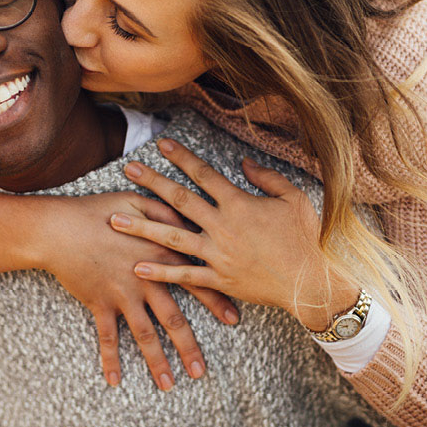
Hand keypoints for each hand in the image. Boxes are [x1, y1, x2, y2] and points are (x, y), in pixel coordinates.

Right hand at [0, 192, 240, 389]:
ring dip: (157, 361)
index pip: (195, 280)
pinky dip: (110, 358)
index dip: (216, 300)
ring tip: (169, 385)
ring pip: (144, 334)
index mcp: (159, 254)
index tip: (233, 319)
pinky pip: (106, 336)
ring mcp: (121, 294)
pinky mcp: (98, 302)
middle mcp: (145, 279)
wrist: (59, 227)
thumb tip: (190, 221)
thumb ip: (167, 213)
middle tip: (201, 371)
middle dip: (189, 347)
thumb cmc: (97, 210)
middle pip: (173, 319)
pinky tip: (115, 380)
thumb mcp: (138, 202)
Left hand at [111, 138, 358, 330]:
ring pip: (171, 238)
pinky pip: (184, 276)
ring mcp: (218, 254)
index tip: (160, 144)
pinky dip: (160, 273)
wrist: (311, 282)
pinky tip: (136, 267)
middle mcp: (223, 226)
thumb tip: (243, 163)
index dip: (181, 157)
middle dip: (152, 182)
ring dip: (141, 228)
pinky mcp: (218, 280)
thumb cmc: (305, 238)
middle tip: (128, 169)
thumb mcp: (293, 199)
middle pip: (180, 200)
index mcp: (239, 204)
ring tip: (115, 220)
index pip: (203, 174)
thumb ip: (267, 178)